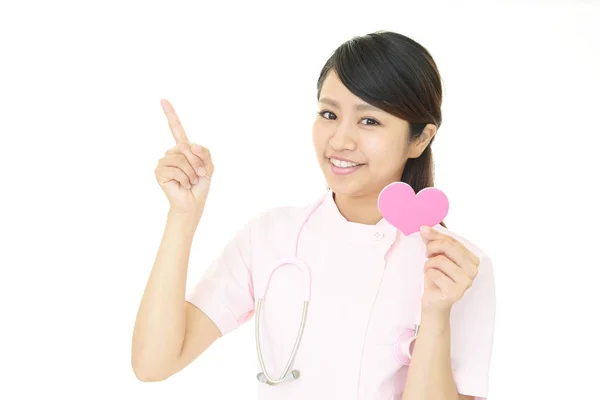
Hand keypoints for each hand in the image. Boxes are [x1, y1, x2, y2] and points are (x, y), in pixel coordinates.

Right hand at [155, 99, 213, 215]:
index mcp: (183, 149)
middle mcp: (171, 153)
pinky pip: (176, 169)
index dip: (170, 114)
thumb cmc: (200, 185)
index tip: (163, 100)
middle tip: (199, 175)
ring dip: (191, 173)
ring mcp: (164, 161)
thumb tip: (191, 145)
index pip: (176, 129)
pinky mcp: (159, 172)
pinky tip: (183, 184)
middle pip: (186, 147)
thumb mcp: (208, 167)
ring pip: (181, 159)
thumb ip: (204, 153)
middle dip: (197, 162)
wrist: (193, 203)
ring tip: (190, 181)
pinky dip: (184, 179)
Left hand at [419, 225, 479, 314]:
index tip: (423, 231)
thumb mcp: (437, 256)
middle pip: (447, 246)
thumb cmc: (437, 278)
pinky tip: (432, 282)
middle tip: (427, 255)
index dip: (435, 235)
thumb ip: (435, 241)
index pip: (452, 240)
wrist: (434, 303)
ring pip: (439, 260)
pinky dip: (428, 275)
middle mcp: (473, 270)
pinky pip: (433, 273)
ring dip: (428, 265)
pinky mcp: (454, 292)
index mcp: (473, 259)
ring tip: (430, 271)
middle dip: (431, 247)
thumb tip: (425, 227)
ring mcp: (466, 282)